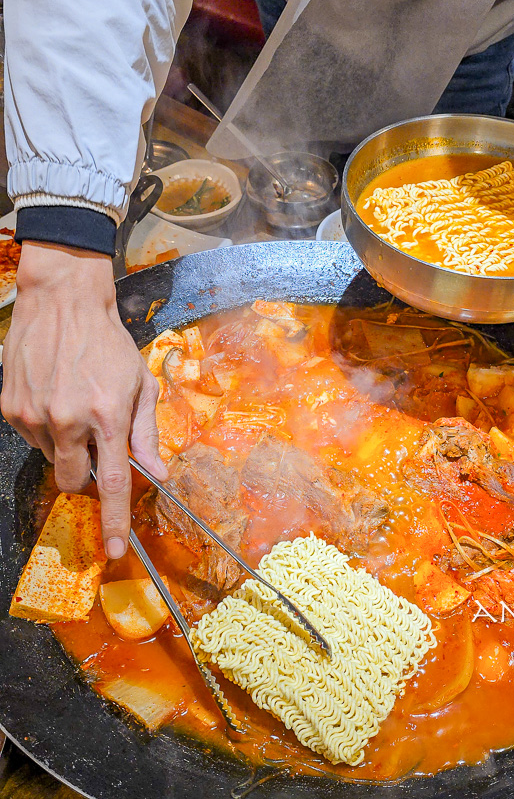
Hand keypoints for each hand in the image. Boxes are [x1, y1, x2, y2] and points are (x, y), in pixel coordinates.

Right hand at [1, 241, 167, 558]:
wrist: (62, 302)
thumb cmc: (107, 342)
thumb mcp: (139, 383)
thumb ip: (147, 432)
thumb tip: (158, 473)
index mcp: (107, 415)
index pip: (114, 484)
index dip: (117, 521)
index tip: (118, 551)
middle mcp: (67, 420)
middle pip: (74, 482)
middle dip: (87, 475)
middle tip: (96, 443)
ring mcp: (34, 415)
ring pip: (52, 458)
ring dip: (66, 445)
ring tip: (75, 404)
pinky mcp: (10, 408)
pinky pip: (31, 438)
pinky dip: (46, 428)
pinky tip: (55, 397)